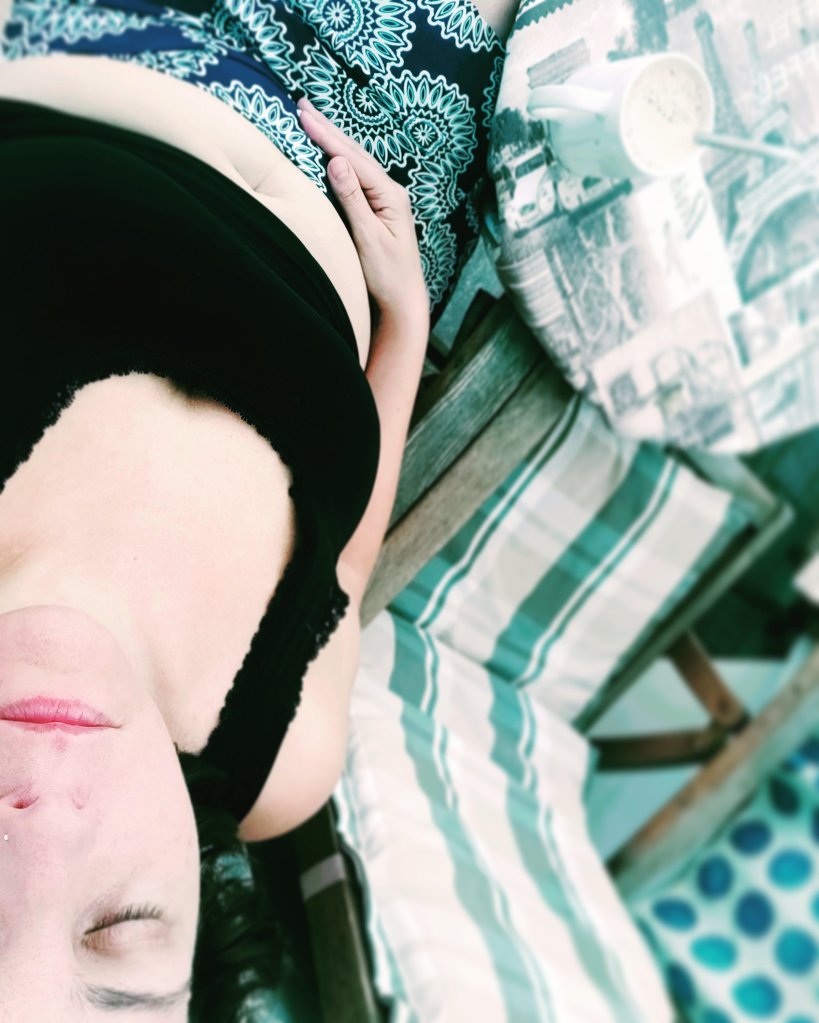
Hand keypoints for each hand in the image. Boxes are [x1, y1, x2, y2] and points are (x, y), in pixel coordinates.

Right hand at [297, 97, 428, 329]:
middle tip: (303, 104)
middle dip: (328, 129)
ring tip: (314, 120)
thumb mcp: (367, 237)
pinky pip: (357, 177)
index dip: (326, 136)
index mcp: (390, 195)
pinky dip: (341, 160)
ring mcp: (386, 200)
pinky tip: (332, 154)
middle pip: (356, 153)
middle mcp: (391, 192)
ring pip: (356, 162)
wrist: (404, 300)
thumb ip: (353, 199)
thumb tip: (337, 162)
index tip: (303, 115)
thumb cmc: (387, 275)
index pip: (353, 158)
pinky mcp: (379, 210)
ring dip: (333, 140)